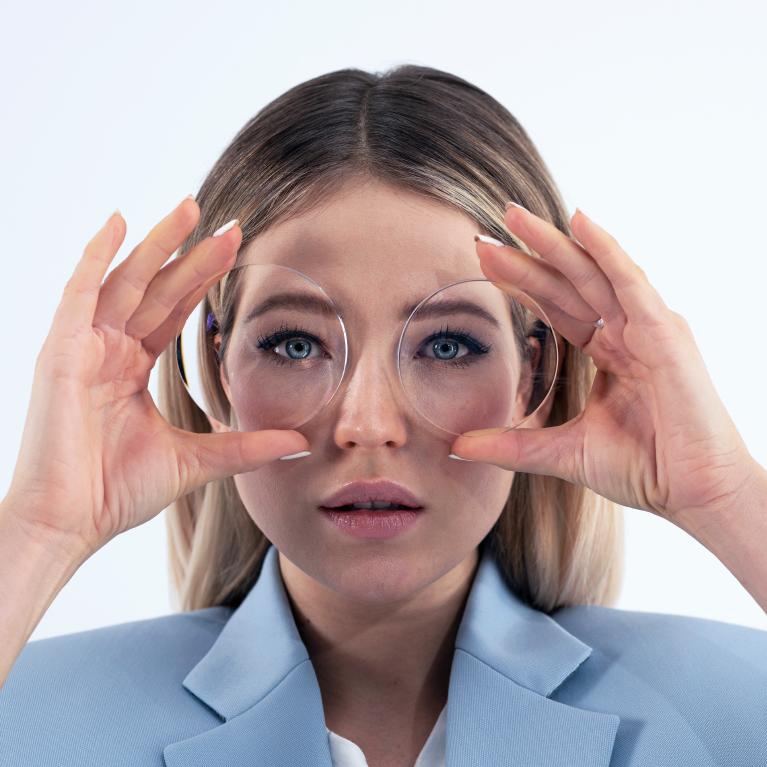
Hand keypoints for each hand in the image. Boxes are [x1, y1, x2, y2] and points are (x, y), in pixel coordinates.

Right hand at [3, 198, 309, 558]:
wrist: (70, 524)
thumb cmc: (118, 493)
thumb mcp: (196, 460)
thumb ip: (245, 447)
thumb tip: (300, 442)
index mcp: (131, 369)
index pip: (174, 311)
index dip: (203, 281)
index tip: (237, 252)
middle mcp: (107, 350)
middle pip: (157, 289)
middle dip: (193, 256)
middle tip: (232, 225)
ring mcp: (82, 347)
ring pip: (125, 281)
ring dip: (157, 243)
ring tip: (190, 208)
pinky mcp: (60, 352)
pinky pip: (80, 292)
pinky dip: (97, 256)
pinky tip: (120, 221)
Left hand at [449, 204, 758, 525]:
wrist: (695, 495)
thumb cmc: (645, 470)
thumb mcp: (562, 453)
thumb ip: (511, 446)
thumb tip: (457, 445)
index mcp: (609, 353)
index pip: (557, 306)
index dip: (521, 284)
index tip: (484, 263)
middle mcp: (628, 332)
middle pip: (569, 283)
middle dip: (528, 255)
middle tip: (487, 230)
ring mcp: (648, 328)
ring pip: (594, 273)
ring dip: (554, 242)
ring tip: (514, 216)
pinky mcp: (665, 333)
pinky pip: (631, 282)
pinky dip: (606, 251)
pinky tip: (578, 222)